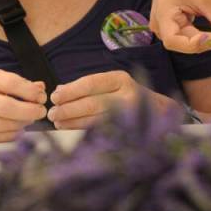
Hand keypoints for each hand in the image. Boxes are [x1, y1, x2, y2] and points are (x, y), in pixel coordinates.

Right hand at [0, 67, 46, 142]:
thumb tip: (40, 88)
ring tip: (29, 120)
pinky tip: (17, 131)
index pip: (9, 82)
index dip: (29, 91)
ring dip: (20, 124)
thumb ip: (13, 82)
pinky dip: (8, 135)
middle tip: (41, 112)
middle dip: (28, 111)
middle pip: (5, 107)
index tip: (41, 96)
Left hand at [47, 71, 175, 129]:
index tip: (55, 96)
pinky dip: (83, 129)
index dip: (71, 91)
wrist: (159, 112)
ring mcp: (130, 115)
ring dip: (73, 121)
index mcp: (120, 79)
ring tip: (57, 122)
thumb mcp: (111, 84)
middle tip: (52, 113)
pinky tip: (71, 128)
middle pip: (93, 103)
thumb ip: (88, 87)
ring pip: (96, 119)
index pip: (92, 84)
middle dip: (69, 109)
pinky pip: (102, 130)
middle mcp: (127, 95)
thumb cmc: (126, 96)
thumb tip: (60, 91)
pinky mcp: (129, 131)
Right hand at [149, 0, 210, 52]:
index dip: (191, 44)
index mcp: (163, 16)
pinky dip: (205, 38)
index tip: (210, 38)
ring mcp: (166, 30)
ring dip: (209, 42)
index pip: (173, 40)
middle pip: (184, 44)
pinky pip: (190, 38)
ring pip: (188, 44)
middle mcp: (160, 27)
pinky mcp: (174, 29)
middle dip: (209, 43)